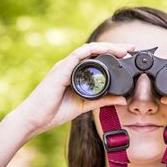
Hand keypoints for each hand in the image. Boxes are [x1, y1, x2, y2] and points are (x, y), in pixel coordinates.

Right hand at [16, 42, 133, 135]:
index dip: (113, 55)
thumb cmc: (56, 111)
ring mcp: (65, 66)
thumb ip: (104, 100)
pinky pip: (77, 56)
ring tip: (122, 49)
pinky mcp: (60, 70)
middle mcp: (71, 66)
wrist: (35, 119)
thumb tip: (122, 100)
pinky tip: (105, 51)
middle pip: (95, 51)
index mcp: (77, 73)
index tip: (128, 57)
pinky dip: (91, 51)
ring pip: (88, 50)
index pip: (97, 59)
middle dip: (114, 48)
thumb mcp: (86, 104)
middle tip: (130, 48)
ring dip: (106, 47)